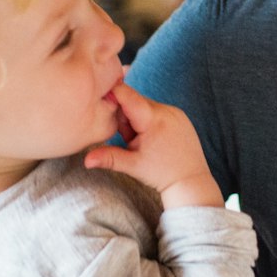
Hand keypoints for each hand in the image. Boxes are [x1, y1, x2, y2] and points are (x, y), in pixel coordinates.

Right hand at [84, 83, 223, 209]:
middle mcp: (166, 110)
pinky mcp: (181, 116)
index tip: (102, 103)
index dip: (112, 95)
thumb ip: (108, 157)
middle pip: (134, 102)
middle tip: (129, 139)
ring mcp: (176, 112)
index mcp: (153, 119)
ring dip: (138, 120)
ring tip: (143, 142)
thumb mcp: (132, 165)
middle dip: (126, 117)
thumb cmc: (160, 174)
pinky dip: (150, 121)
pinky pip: (158, 111)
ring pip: (145, 106)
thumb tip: (86, 160)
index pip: (127, 95)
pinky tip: (154, 139)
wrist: (190, 181)